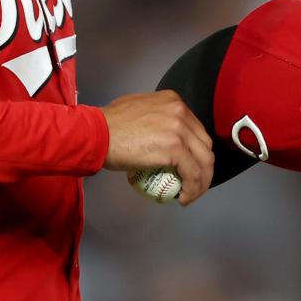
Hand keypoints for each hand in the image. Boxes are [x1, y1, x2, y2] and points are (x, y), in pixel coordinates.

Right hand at [101, 91, 213, 206]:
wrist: (96, 133)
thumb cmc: (107, 125)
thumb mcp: (136, 110)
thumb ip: (153, 117)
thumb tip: (157, 134)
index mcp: (173, 101)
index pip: (195, 129)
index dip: (196, 151)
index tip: (188, 166)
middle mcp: (180, 111)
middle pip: (204, 145)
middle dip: (204, 167)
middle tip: (192, 183)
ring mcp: (179, 129)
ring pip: (204, 160)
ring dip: (201, 182)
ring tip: (190, 195)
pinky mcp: (174, 148)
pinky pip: (192, 174)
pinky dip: (192, 189)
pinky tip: (183, 198)